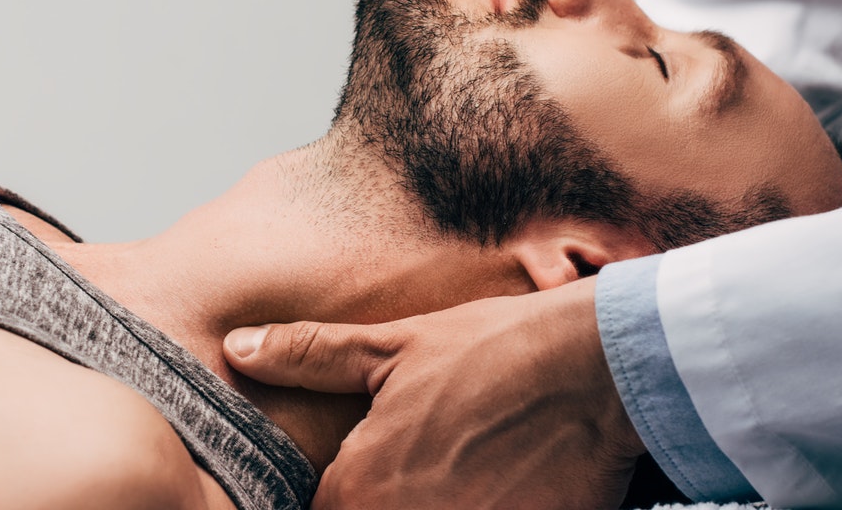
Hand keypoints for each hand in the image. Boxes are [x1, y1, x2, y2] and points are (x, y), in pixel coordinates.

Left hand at [223, 278, 644, 509]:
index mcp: (360, 489)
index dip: (345, 500)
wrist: (601, 368)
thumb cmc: (496, 350)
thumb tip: (240, 348)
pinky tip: (500, 488)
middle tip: (442, 464)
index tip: (382, 473)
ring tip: (472, 472)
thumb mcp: (395, 348)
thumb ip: (310, 357)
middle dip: (397, 502)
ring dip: (443, 504)